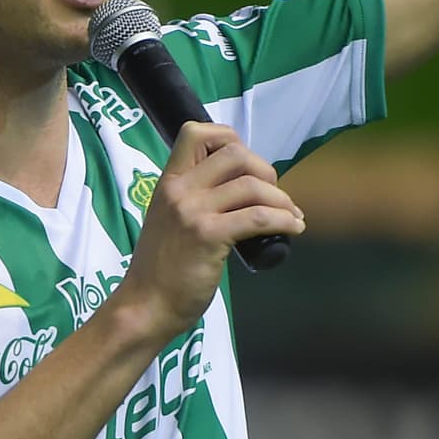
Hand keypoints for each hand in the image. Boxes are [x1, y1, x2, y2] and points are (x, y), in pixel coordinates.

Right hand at [119, 122, 305, 339]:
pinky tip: (293, 228)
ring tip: (290, 215)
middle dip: (265, 171)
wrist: (145, 306)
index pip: (196, 132)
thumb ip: (193, 200)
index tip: (246, 165)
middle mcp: (179, 190)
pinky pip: (258, 217)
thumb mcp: (168, 221)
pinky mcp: (209, 237)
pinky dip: (284, 220)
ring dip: (281, 199)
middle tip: (273, 196)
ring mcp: (193, 212)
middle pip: (235, 153)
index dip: (229, 139)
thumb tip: (238, 189)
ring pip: (252, 185)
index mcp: (168, 182)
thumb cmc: (160, 270)